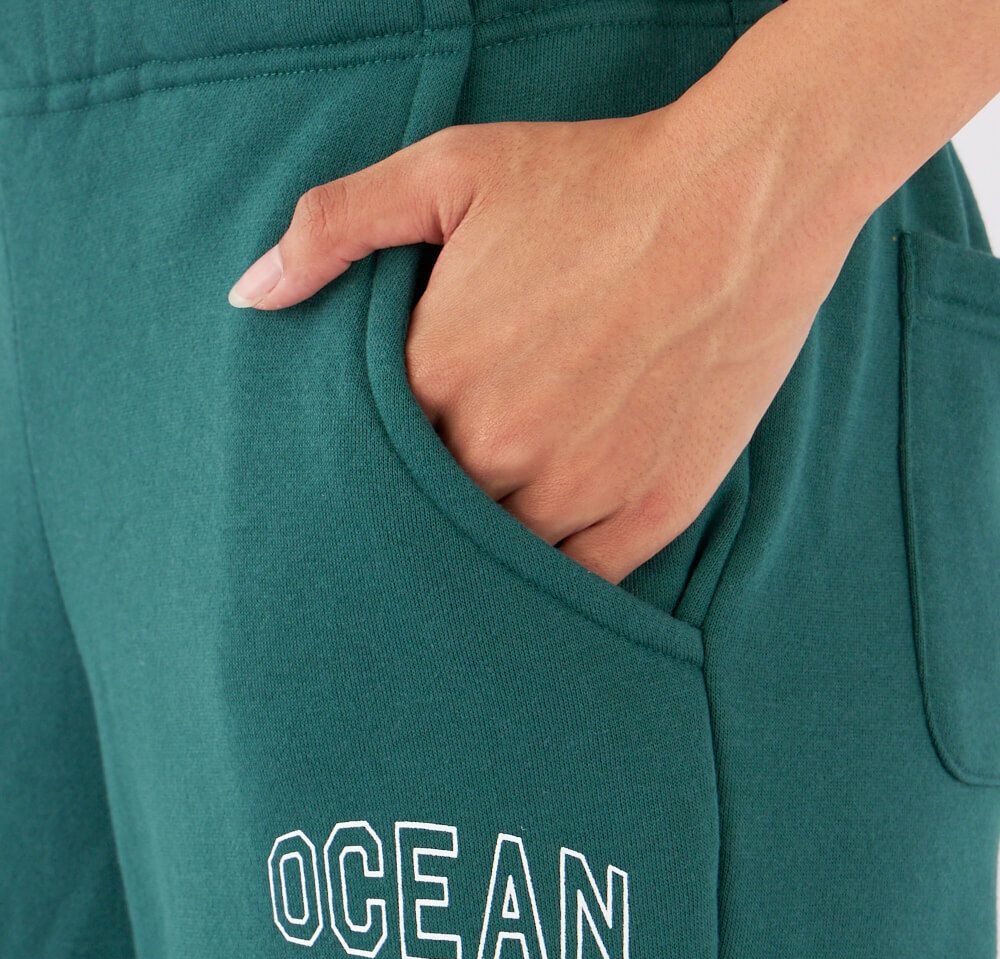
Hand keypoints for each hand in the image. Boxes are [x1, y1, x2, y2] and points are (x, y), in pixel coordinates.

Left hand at [229, 80, 865, 580]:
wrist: (743, 200)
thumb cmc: (596, 181)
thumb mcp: (451, 170)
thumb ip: (335, 226)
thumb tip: (249, 296)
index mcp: (439, 374)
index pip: (367, 458)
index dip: (372, 458)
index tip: (386, 452)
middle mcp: (501, 446)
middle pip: (428, 516)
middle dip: (424, 508)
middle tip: (438, 495)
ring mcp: (580, 487)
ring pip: (498, 558)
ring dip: (486, 548)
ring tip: (493, 520)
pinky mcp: (649, 510)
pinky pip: (578, 582)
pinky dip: (555, 578)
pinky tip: (548, 550)